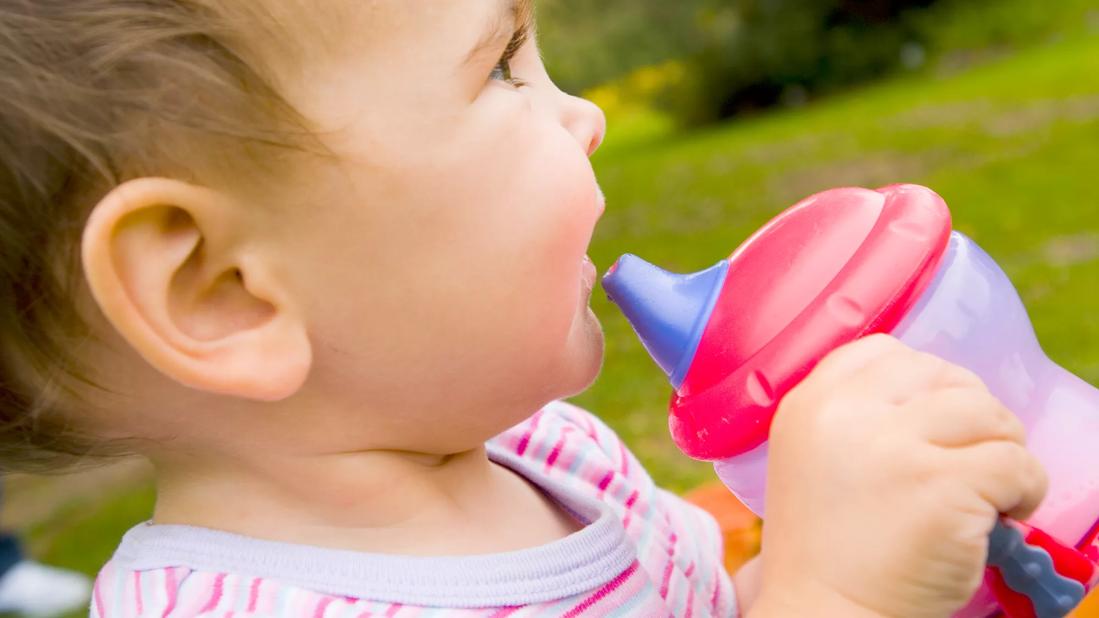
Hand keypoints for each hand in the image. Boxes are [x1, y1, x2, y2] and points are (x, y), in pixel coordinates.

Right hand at [752, 334, 1046, 617]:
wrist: (821, 616)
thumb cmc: (825, 549)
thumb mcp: (811, 458)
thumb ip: (854, 416)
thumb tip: (939, 393)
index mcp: (809, 403)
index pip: (885, 352)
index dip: (925, 382)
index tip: (934, 426)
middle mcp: (845, 413)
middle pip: (944, 376)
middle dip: (972, 416)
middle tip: (970, 462)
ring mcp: (893, 445)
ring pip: (988, 413)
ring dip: (1004, 451)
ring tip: (989, 493)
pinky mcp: (942, 484)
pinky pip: (1017, 463)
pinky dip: (1025, 492)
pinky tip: (1002, 517)